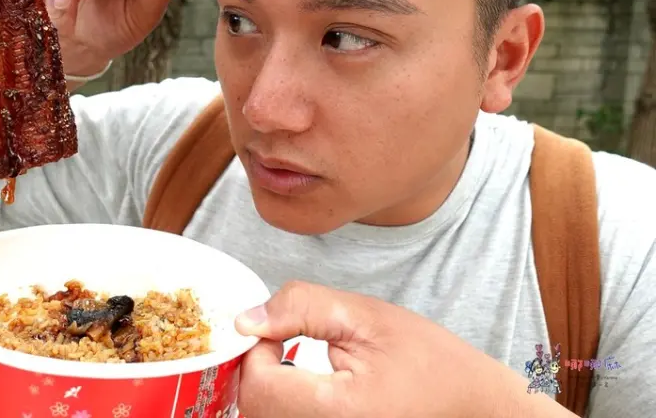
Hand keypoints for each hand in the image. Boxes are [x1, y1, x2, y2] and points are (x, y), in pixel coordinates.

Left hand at [234, 281, 572, 417]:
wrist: (471, 404)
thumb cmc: (430, 361)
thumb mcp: (366, 317)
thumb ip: (301, 309)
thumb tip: (245, 320)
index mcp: (339, 411)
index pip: (258, 386)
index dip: (257, 350)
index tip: (278, 332)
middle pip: (255, 410)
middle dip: (258, 370)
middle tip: (282, 344)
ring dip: (267, 390)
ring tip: (291, 364)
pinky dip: (282, 406)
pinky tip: (302, 390)